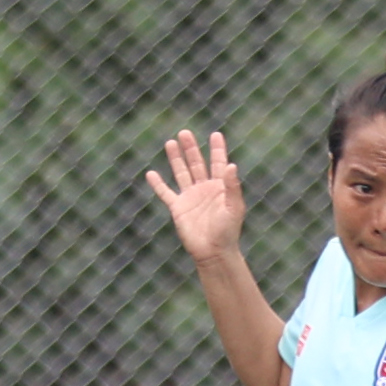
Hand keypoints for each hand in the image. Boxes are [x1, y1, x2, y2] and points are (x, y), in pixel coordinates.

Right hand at [145, 130, 244, 265]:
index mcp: (220, 188)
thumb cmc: (227, 232)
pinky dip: (158, 184)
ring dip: (176, 159)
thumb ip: (232, 186)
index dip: (217, 149)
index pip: (218, 164)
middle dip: (191, 149)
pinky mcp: (178, 208)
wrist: (213, 253)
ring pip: (182, 173)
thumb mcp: (234, 208)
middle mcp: (204, 190)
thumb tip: (232, 164)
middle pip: (197, 164)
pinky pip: (166, 193)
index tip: (216, 134)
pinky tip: (151, 174)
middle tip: (185, 133)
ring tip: (171, 142)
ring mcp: (190, 198)